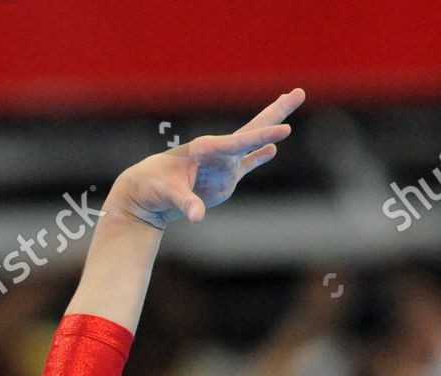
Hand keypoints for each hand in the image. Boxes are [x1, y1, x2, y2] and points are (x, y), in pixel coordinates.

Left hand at [107, 88, 305, 230]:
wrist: (143, 193)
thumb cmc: (151, 188)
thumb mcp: (167, 195)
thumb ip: (185, 203)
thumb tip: (197, 217)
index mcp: (206, 149)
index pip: (239, 141)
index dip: (262, 137)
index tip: (283, 131)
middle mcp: (217, 153)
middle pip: (252, 130)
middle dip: (275, 114)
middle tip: (299, 93)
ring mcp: (222, 165)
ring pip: (252, 144)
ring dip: (270, 128)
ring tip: (290, 109)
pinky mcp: (222, 179)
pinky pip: (245, 164)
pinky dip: (258, 156)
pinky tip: (272, 149)